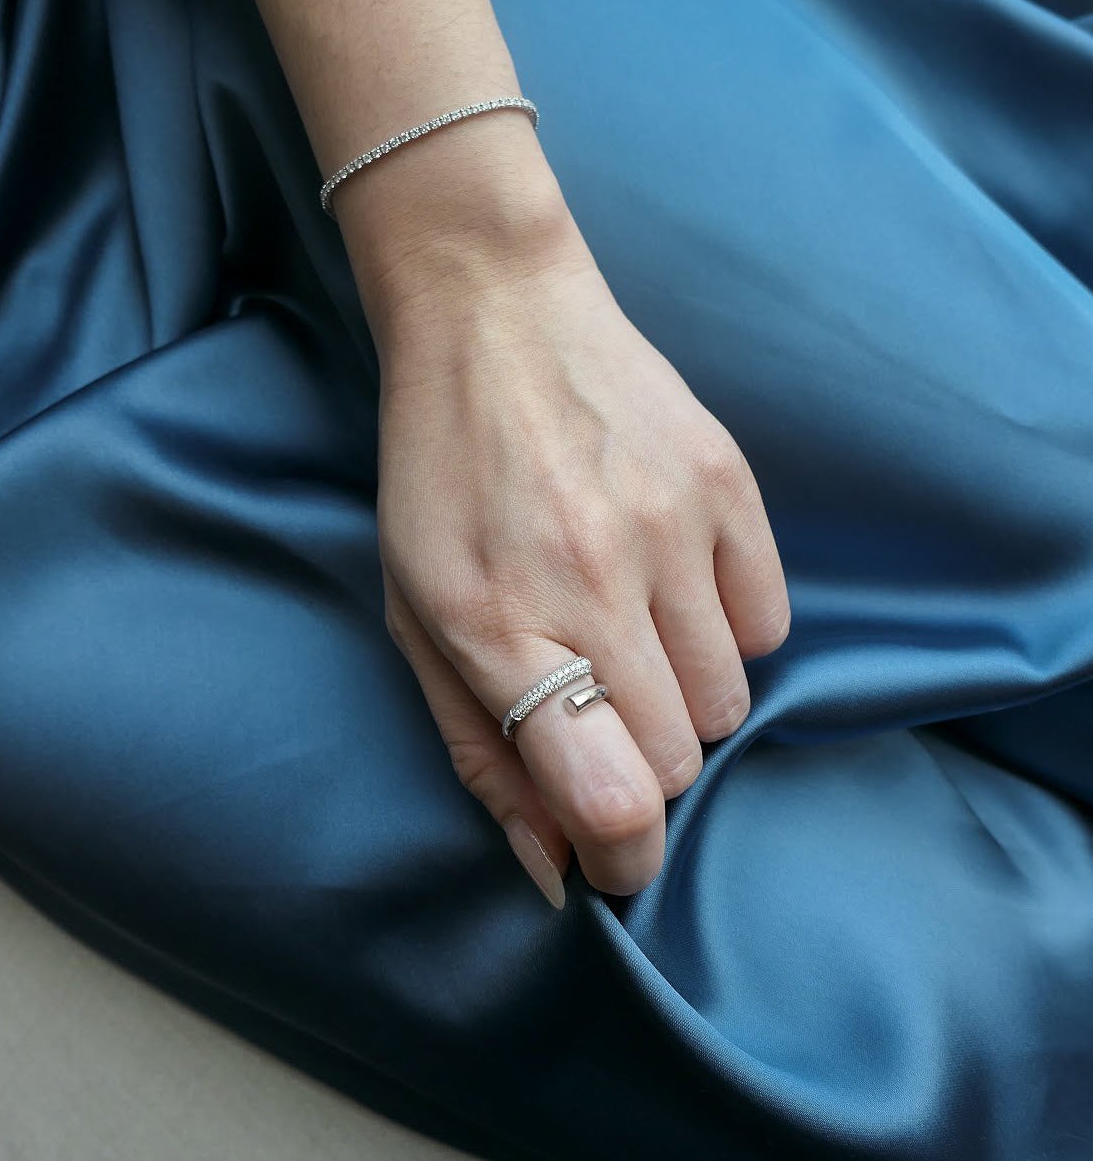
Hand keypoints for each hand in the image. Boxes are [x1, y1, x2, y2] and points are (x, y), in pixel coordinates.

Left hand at [374, 203, 789, 904]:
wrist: (493, 316)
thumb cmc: (440, 477)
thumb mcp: (415, 614)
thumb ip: (480, 749)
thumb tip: (553, 869)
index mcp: (495, 623)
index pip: (611, 798)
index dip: (622, 857)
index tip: (612, 854)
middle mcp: (591, 580)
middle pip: (680, 761)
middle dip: (640, 766)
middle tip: (600, 711)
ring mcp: (670, 526)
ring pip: (731, 700)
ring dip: (684, 698)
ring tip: (632, 631)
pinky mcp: (726, 483)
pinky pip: (771, 624)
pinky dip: (729, 632)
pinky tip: (673, 584)